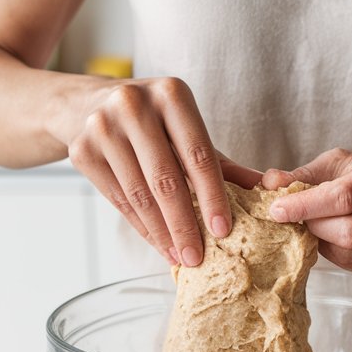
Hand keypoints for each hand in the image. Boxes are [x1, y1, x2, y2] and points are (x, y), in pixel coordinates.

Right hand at [54, 77, 263, 265]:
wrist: (88, 105)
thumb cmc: (153, 123)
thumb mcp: (188, 133)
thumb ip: (224, 163)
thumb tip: (270, 190)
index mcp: (172, 94)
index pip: (199, 155)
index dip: (213, 196)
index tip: (224, 231)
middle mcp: (134, 104)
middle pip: (166, 179)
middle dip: (185, 225)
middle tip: (198, 258)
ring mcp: (102, 126)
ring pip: (139, 194)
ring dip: (162, 233)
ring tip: (180, 257)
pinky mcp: (81, 150)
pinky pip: (118, 200)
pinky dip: (141, 227)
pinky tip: (158, 244)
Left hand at [262, 148, 351, 273]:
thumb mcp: (351, 161)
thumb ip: (309, 174)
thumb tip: (269, 182)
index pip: (345, 196)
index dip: (306, 205)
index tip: (277, 209)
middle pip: (349, 231)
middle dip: (314, 227)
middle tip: (298, 219)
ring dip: (323, 243)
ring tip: (318, 227)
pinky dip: (339, 254)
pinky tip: (338, 239)